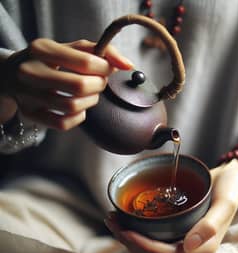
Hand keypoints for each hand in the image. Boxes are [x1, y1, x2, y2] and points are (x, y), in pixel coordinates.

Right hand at [0, 38, 132, 128]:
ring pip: (72, 106)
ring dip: (90, 102)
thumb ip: (102, 51)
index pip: (86, 62)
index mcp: (42, 49)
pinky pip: (63, 123)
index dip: (105, 68)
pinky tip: (78, 107)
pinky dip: (78, 117)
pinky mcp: (31, 114)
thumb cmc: (52, 60)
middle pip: (80, 86)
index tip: (107, 69)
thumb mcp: (72, 48)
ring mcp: (28, 95)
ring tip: (89, 94)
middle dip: (98, 85)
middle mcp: (30, 72)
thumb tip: (128, 65)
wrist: (15, 73)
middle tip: (99, 82)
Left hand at [104, 160, 237, 252]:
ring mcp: (184, 235)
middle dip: (130, 241)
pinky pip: (155, 232)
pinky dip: (138, 227)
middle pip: (155, 252)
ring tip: (113, 219)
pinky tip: (127, 216)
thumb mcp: (225, 203)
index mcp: (202, 245)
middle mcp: (191, 244)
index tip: (125, 231)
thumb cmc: (230, 189)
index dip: (144, 246)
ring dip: (130, 235)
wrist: (232, 178)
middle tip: (111, 222)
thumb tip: (188, 246)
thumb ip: (211, 225)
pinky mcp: (178, 225)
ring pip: (152, 244)